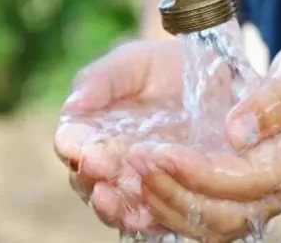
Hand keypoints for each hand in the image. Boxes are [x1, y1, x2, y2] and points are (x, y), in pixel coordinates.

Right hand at [54, 39, 189, 234]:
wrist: (209, 76)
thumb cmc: (161, 66)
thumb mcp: (133, 62)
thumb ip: (101, 79)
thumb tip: (73, 105)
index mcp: (89, 127)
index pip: (71, 142)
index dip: (76, 148)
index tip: (88, 149)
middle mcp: (106, 159)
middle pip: (87, 178)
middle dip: (93, 178)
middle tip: (105, 172)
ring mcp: (134, 180)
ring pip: (114, 203)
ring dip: (114, 206)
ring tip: (119, 199)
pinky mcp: (165, 194)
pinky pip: (149, 216)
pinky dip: (145, 219)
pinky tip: (147, 217)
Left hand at [124, 32, 280, 241]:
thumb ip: (280, 97)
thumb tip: (236, 131)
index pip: (253, 177)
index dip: (204, 172)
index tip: (160, 152)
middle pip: (229, 214)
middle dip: (176, 192)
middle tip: (134, 162)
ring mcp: (274, 196)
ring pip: (216, 226)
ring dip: (168, 205)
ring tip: (130, 175)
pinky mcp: (253, 195)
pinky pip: (211, 216)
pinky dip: (174, 207)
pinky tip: (143, 186)